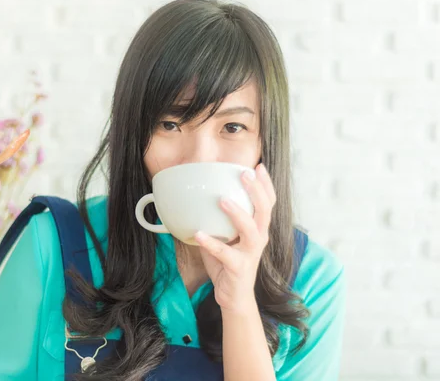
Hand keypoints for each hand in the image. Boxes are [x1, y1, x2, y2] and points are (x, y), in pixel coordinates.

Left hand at [194, 163, 274, 314]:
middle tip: (244, 174)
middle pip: (264, 211)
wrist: (233, 297)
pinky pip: (225, 254)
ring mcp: (251, 253)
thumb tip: (196, 197)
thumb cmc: (228, 263)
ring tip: (222, 200)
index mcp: (258, 229)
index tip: (258, 166)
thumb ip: (216, 219)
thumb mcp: (224, 236)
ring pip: (251, 230)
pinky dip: (211, 243)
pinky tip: (198, 234)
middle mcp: (259, 239)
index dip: (265, 184)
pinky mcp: (239, 268)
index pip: (267, 202)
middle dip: (256, 190)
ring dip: (237, 213)